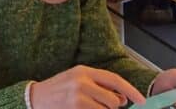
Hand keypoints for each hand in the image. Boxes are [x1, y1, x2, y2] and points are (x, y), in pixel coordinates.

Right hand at [30, 66, 144, 108]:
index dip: (131, 91)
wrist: (34, 99)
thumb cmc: (57, 91)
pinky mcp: (74, 108)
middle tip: (103, 106)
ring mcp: (77, 97)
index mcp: (83, 71)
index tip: (141, 100)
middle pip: (113, 99)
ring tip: (87, 108)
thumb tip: (122, 98)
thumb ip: (99, 86)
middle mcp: (81, 82)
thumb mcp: (77, 81)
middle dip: (113, 107)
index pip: (114, 80)